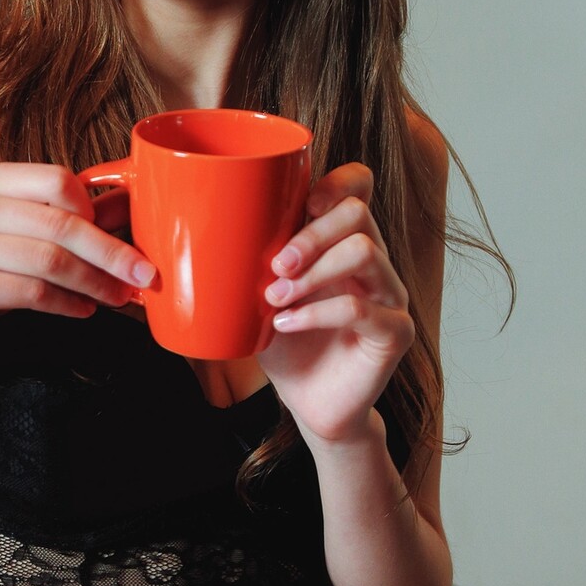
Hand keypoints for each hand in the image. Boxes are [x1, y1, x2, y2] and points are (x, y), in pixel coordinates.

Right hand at [0, 163, 155, 369]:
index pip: (56, 180)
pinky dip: (67, 304)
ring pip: (49, 260)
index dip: (94, 210)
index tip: (118, 237)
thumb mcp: (24, 238)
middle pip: (59, 223)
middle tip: (143, 274)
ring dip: (95, 282)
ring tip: (117, 296)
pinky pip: (32, 292)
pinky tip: (83, 310)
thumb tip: (129, 205)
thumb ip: (69, 219)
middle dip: (110, 252)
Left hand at [257, 162, 414, 445]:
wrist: (310, 404)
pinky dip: (316, 313)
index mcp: (344, 242)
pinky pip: (360, 308)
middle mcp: (374, 261)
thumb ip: (248, 260)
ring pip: (363, 252)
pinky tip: (285, 324)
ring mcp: (390, 295)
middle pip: (356, 214)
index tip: (302, 205)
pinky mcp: (394, 331)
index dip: (336, 182)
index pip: (359, 185)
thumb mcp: (260, 295)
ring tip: (275, 298)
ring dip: (311, 272)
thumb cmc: (285, 344)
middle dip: (309, 234)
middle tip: (275, 266)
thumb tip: (190, 227)